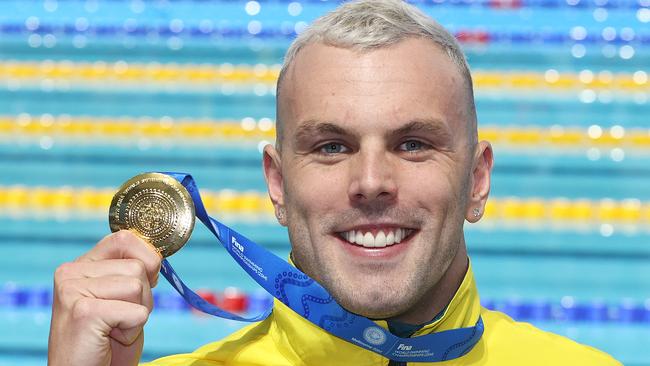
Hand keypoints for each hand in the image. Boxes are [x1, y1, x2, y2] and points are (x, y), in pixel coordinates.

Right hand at [48, 230, 161, 365]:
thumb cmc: (106, 338)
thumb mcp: (120, 297)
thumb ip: (130, 272)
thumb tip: (157, 255)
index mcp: (81, 264)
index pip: (125, 238)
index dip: (146, 259)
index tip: (141, 283)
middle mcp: (71, 272)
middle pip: (139, 266)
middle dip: (143, 296)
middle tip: (120, 316)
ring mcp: (73, 291)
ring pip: (138, 286)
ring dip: (137, 313)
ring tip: (113, 327)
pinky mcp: (83, 313)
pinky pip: (136, 312)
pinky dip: (132, 329)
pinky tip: (110, 338)